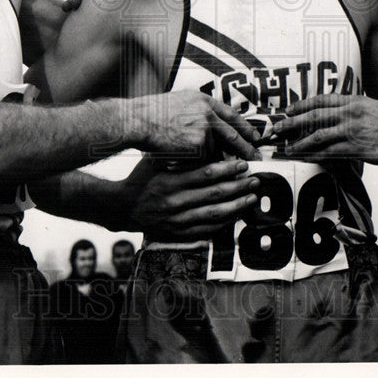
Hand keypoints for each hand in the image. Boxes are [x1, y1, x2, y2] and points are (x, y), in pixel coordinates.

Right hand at [119, 156, 259, 239]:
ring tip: (252, 198)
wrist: (122, 207)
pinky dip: (224, 223)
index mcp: (170, 181)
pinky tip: (237, 215)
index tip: (243, 164)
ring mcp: (177, 220)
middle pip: (215, 195)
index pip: (206, 174)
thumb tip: (204, 144)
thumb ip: (177, 155)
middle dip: (239, 187)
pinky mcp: (178, 233)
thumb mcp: (154, 160)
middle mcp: (175, 202)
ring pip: (214, 214)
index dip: (228, 169)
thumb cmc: (140, 179)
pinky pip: (207, 231)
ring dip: (237, 206)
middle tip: (255, 180)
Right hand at [127, 91, 261, 161]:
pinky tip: (194, 167)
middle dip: (245, 148)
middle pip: (232, 134)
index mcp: (203, 100)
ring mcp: (203, 129)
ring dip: (213, 160)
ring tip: (214, 167)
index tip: (255, 136)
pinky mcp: (197, 145)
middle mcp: (207, 113)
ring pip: (214, 151)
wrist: (138, 120)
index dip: (244, 126)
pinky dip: (200, 166)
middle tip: (256, 158)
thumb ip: (197, 111)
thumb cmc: (152, 114)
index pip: (231, 114)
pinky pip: (202, 161)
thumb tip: (212, 125)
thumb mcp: (179, 102)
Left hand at [276, 93, 377, 165]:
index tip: (288, 109)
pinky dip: (313, 155)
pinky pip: (328, 151)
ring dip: (297, 141)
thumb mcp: (374, 111)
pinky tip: (303, 158)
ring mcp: (351, 129)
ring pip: (316, 133)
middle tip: (274, 128)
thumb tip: (339, 116)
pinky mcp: (355, 147)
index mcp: (354, 100)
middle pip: (313, 115)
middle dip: (291, 122)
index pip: (322, 100)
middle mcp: (350, 112)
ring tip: (284, 148)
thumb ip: (355, 112)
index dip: (303, 105)